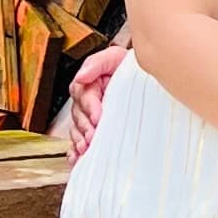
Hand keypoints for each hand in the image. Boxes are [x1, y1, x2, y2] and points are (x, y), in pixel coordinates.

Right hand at [63, 41, 127, 162]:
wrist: (142, 80)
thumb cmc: (128, 68)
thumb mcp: (114, 58)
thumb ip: (97, 64)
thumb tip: (81, 76)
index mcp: (88, 85)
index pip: (85, 96)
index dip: (90, 107)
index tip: (98, 117)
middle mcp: (85, 103)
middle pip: (79, 116)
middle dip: (85, 128)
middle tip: (92, 138)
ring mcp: (88, 118)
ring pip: (77, 131)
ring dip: (80, 141)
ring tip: (86, 149)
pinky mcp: (93, 131)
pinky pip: (78, 144)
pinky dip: (75, 152)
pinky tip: (77, 159)